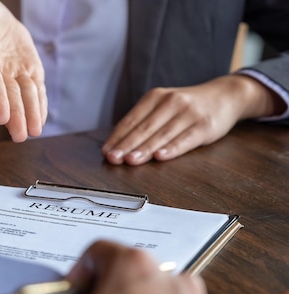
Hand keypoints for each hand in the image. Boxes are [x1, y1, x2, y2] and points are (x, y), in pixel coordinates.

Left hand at [102, 74, 284, 164]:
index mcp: (155, 97)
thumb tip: (118, 144)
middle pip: (144, 128)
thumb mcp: (163, 106)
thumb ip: (144, 122)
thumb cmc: (186, 107)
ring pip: (162, 134)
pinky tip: (161, 156)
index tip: (106, 152)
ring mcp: (189, 113)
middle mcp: (171, 102)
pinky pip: (186, 139)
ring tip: (131, 160)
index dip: (117, 137)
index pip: (131, 120)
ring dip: (145, 149)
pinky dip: (172, 148)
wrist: (225, 95)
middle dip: (127, 145)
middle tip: (113, 158)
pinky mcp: (205, 125)